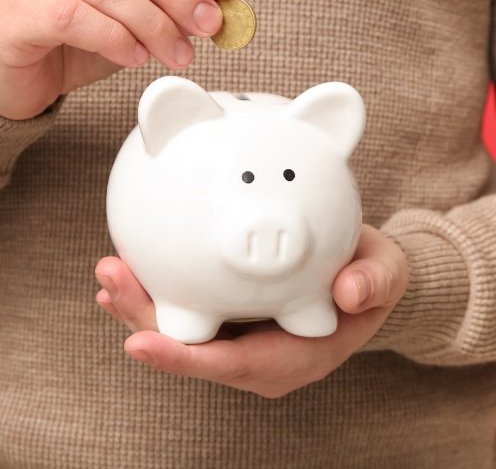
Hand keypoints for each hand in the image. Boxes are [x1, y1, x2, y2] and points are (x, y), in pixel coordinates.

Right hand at [0, 0, 238, 119]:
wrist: (22, 75)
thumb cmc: (72, 39)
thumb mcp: (129, 13)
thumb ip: (164, 1)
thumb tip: (216, 5)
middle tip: (208, 24)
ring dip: (153, 23)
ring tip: (176, 52)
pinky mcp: (10, 14)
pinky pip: (73, 17)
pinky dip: (115, 38)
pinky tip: (135, 57)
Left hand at [95, 224, 407, 397]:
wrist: (360, 278)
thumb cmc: (370, 280)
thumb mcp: (384, 276)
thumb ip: (373, 282)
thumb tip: (349, 292)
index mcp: (293, 356)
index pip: (231, 365)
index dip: (183, 358)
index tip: (140, 343)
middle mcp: (257, 357)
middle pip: (191, 348)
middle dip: (146, 320)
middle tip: (112, 280)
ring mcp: (240, 338)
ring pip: (181, 331)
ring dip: (142, 304)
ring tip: (110, 273)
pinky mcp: (230, 317)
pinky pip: (187, 312)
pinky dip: (157, 294)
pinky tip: (131, 272)